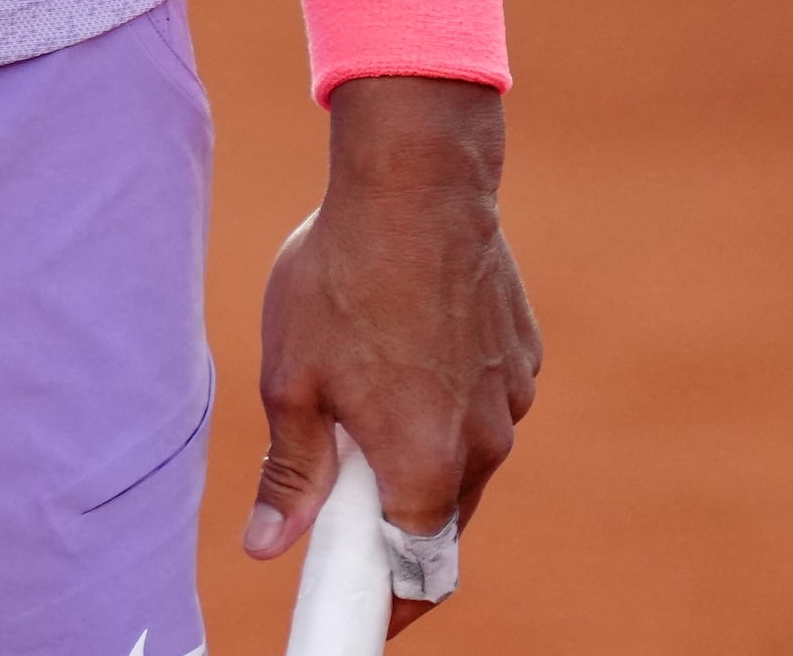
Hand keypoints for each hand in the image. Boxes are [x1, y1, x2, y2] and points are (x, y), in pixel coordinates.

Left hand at [243, 77, 539, 628]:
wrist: (417, 181)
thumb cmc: (344, 275)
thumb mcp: (292, 378)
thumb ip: (291, 473)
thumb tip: (268, 545)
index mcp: (425, 468)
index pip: (416, 579)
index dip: (383, 606)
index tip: (353, 613)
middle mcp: (485, 447)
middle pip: (441, 521)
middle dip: (393, 520)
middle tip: (340, 492)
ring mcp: (513, 400)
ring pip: (465, 459)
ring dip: (421, 449)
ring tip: (366, 386)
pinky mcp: (524, 357)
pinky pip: (484, 404)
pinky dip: (448, 397)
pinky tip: (407, 343)